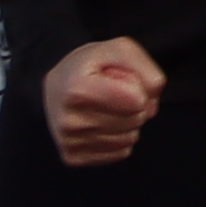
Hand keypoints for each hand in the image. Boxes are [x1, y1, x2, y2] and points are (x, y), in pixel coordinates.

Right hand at [38, 34, 158, 164]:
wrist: (55, 88)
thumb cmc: (88, 66)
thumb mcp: (117, 49)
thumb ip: (145, 68)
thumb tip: (151, 104)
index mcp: (77, 88)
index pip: (137, 100)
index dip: (136, 85)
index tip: (118, 78)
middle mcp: (70, 120)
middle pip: (136, 119)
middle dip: (134, 104)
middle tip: (112, 92)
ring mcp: (70, 142)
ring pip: (131, 139)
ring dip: (128, 122)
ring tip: (106, 107)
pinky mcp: (74, 157)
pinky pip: (121, 152)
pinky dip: (118, 138)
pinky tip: (100, 124)